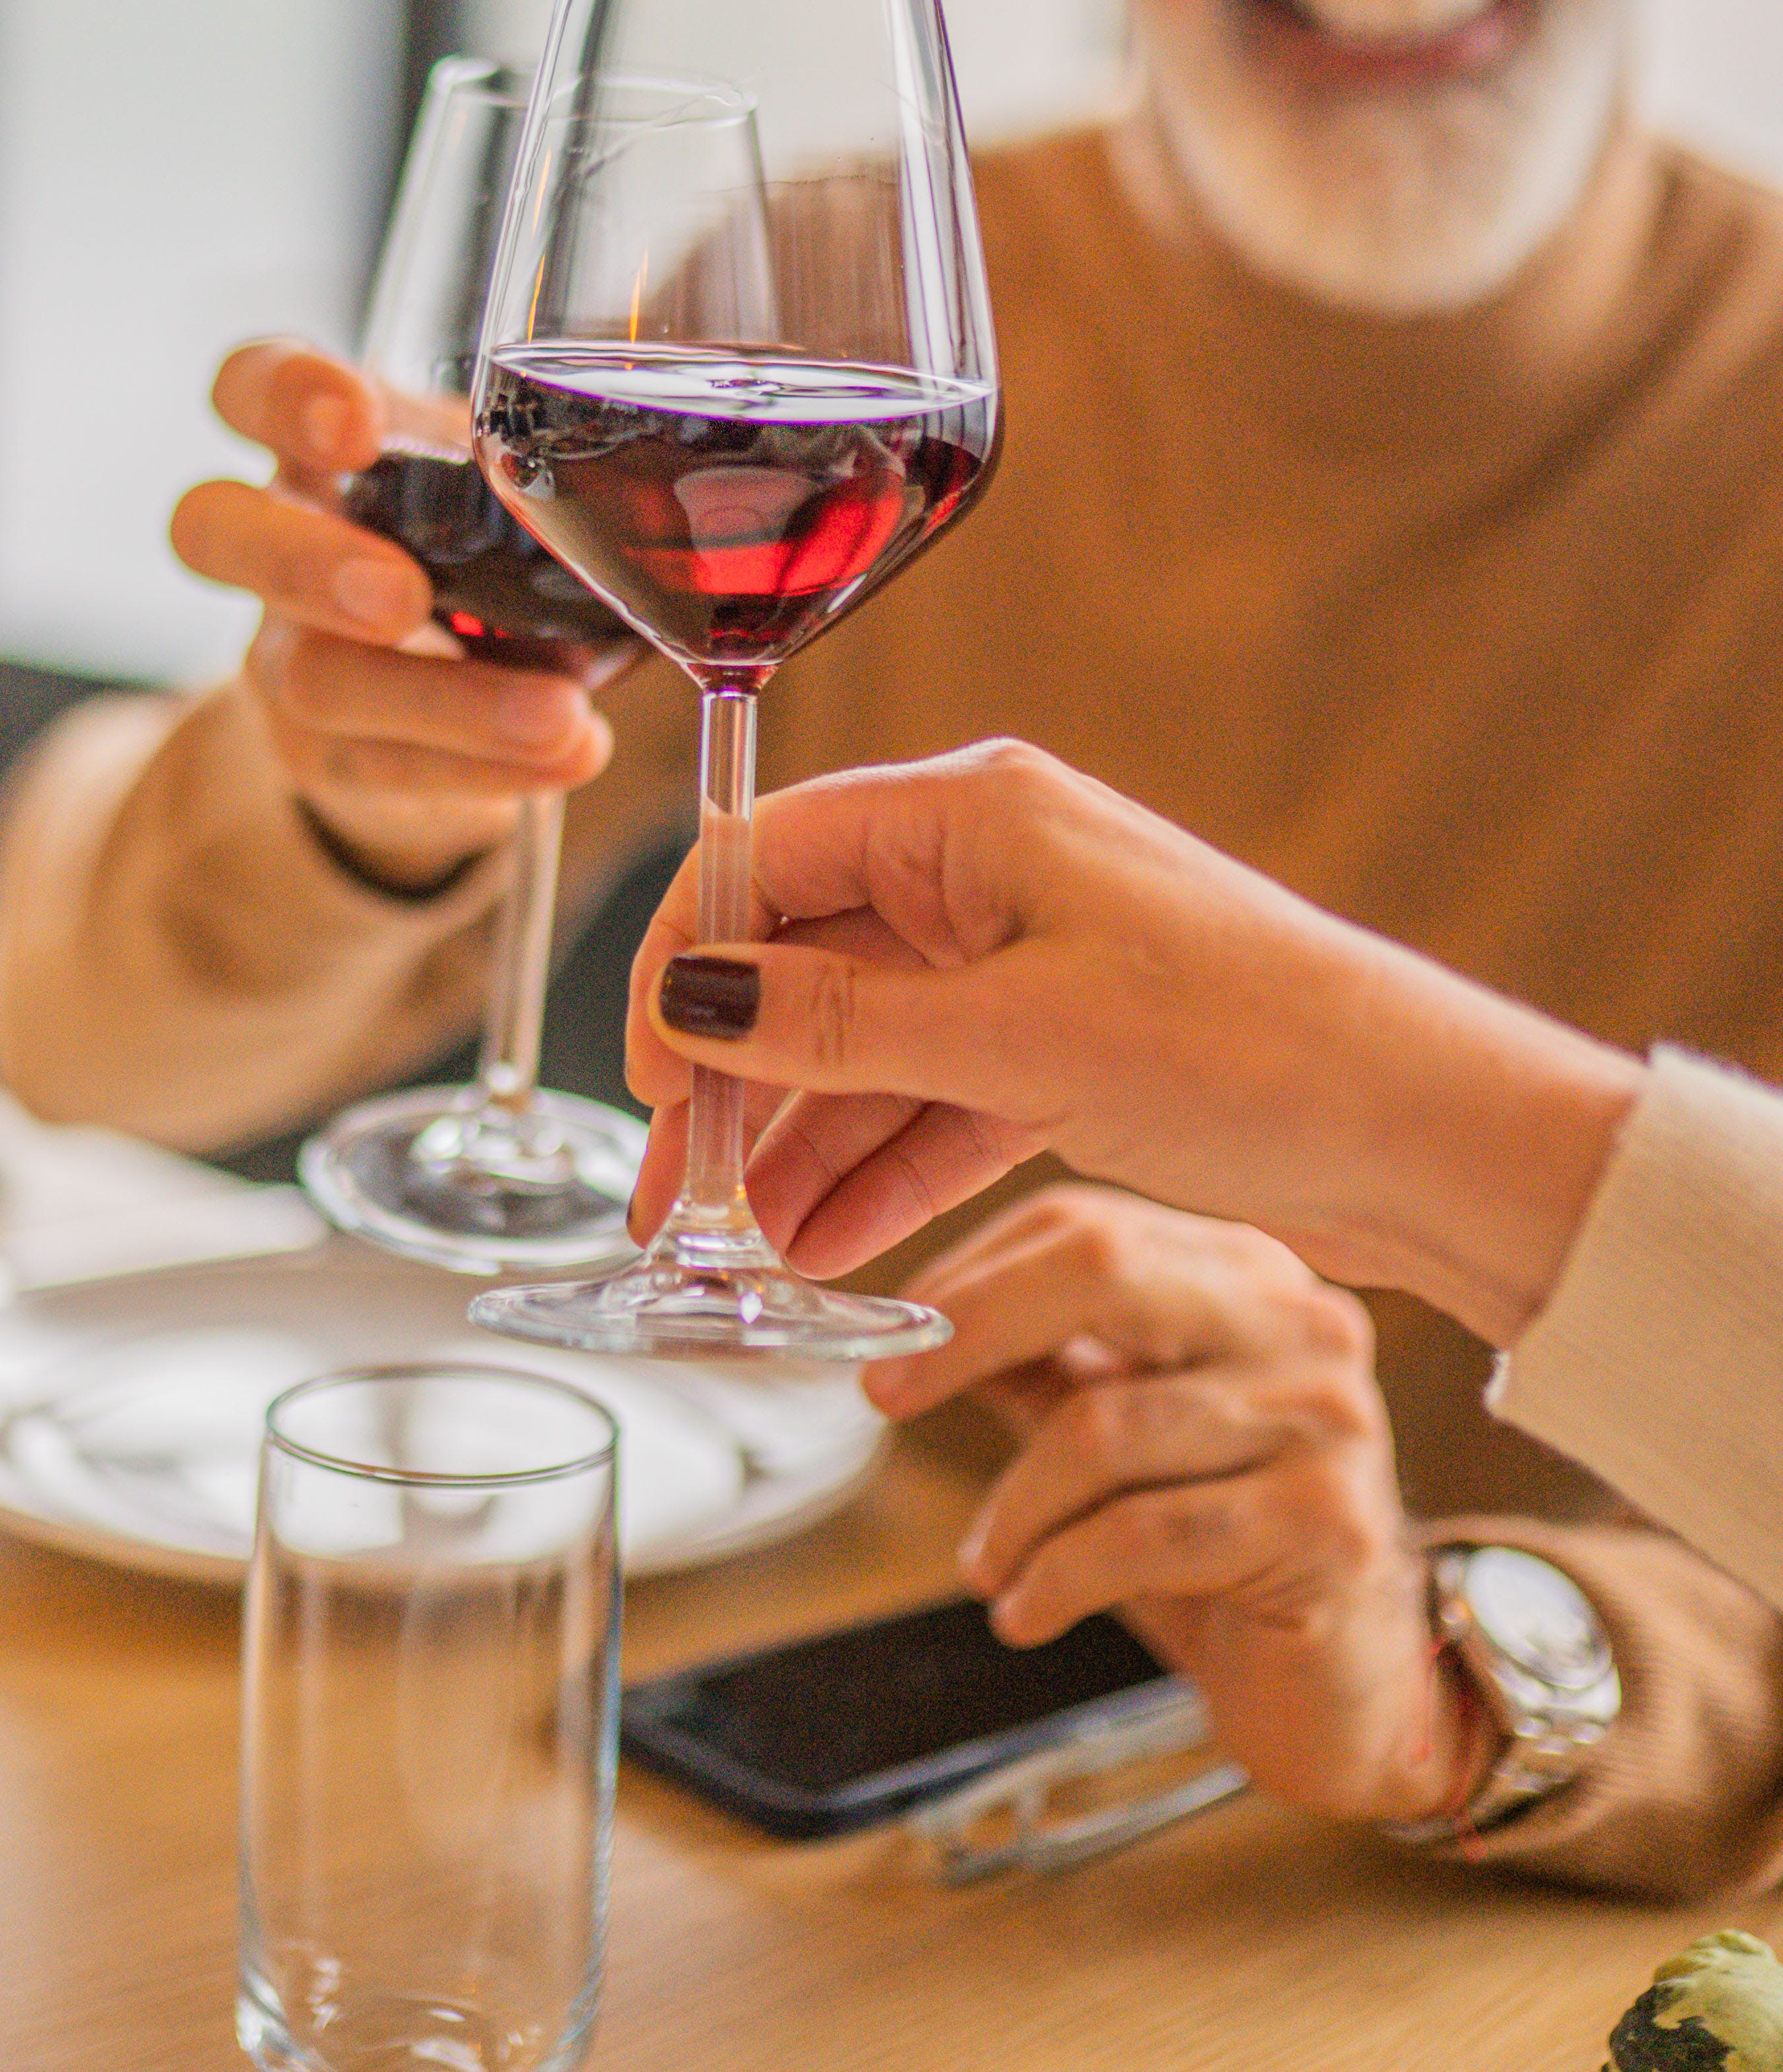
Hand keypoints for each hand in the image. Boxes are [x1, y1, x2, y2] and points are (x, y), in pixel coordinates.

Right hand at [168, 340, 613, 890]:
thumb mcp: (501, 485)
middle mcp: (275, 540)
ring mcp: (282, 654)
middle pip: (213, 529)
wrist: (426, 690)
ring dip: (443, 700)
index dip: (285, 395)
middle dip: (304, 562)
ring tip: (560, 716)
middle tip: (400, 597)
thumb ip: (550, 469)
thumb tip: (687, 476)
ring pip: (311, 678)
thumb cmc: (477, 542)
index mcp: (318, 445)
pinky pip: (385, 770)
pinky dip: (484, 769)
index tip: (354, 423)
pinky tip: (568, 757)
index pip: (250, 384)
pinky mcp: (323, 754)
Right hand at [622, 743, 1635, 1344]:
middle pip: (802, 961)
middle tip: (675, 1204)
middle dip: (728, 1082)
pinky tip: (825, 1248)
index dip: (682, 968)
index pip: (763, 860)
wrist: (1424, 1129)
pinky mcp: (1066, 1045)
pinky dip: (881, 1169)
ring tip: (741, 1255)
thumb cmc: (1248, 1048)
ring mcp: (1027, 959)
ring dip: (798, 1146)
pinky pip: (935, 1098)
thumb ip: (835, 1023)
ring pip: (864, 1045)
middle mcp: (988, 870)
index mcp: (972, 815)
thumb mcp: (1012, 1037)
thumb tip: (688, 1001)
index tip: (647, 1083)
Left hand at [866, 1184, 1486, 1825]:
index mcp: (1246, 1274)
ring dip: (1011, 1513)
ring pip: (1103, 1428)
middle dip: (972, 1330)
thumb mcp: (1111, 1438)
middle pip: (1103, 1269)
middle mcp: (1302, 1323)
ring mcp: (1328, 1419)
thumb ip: (1035, 1366)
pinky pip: (1142, 1534)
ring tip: (988, 1567)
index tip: (886, 1341)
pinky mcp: (1331, 1526)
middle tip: (887, 1397)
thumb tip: (908, 1325)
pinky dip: (1055, 1578)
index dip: (968, 1276)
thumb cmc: (1216, 1552)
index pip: (1084, 1225)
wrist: (1338, 1685)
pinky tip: (1028, 1611)